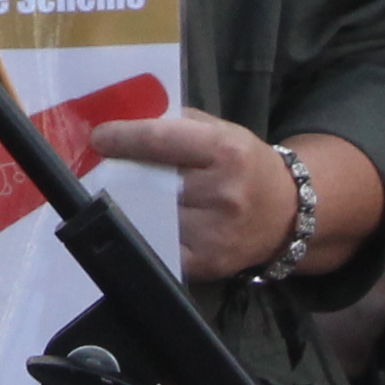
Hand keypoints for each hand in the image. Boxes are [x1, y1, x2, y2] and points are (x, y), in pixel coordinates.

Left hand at [87, 111, 377, 281]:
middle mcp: (223, 193)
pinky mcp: (207, 264)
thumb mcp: (221, 130)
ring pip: (150, 215)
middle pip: (151, 182)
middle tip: (105, 167)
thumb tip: (121, 121)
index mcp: (226, 152)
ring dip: (130, 204)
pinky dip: (145, 232)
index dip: (122, 139)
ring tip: (123, 193)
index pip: (160, 141)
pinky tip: (142, 220)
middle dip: (122, 173)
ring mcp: (215, 233)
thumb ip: (176, 123)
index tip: (98, 138)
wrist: (286, 213)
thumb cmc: (245, 163)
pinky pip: (158, 246)